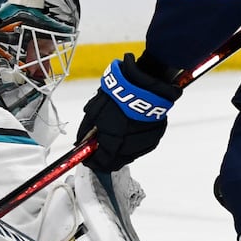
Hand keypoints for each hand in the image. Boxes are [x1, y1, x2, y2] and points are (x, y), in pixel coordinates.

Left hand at [80, 55, 182, 170]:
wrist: (145, 79)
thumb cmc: (119, 92)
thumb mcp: (95, 110)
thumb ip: (88, 130)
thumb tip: (82, 143)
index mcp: (114, 136)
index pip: (102, 160)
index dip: (94, 162)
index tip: (89, 160)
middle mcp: (131, 141)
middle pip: (117, 160)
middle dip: (107, 158)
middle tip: (100, 152)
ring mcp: (146, 138)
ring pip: (132, 154)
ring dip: (122, 152)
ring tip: (116, 142)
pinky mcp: (158, 133)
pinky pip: (144, 146)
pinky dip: (136, 146)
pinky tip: (130, 138)